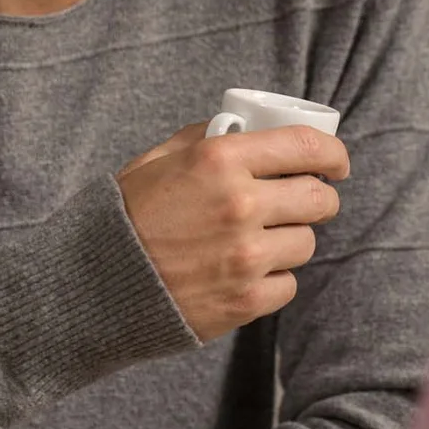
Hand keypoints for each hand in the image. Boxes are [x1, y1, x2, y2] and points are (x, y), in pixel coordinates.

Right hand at [118, 123, 348, 340]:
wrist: (92, 286)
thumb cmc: (124, 217)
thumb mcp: (158, 160)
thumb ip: (206, 139)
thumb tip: (249, 129)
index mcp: (220, 159)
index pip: (306, 147)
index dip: (333, 154)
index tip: (336, 163)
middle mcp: (240, 204)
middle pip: (320, 199)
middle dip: (318, 198)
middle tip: (302, 202)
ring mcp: (246, 255)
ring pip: (306, 243)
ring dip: (289, 239)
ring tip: (257, 240)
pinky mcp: (246, 299)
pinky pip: (288, 284)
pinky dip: (272, 278)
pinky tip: (243, 272)